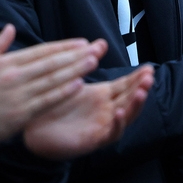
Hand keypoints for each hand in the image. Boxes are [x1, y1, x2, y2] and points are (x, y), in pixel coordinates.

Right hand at [0, 25, 107, 142]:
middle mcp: (16, 76)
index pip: (41, 51)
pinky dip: (63, 92)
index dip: (62, 46)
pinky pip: (47, 100)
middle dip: (74, 56)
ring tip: (92, 62)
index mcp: (7, 63)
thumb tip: (10, 27)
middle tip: (94, 49)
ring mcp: (21, 95)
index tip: (81, 43)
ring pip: (53, 80)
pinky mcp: (23, 113)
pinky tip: (78, 85)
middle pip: (51, 63)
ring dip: (74, 70)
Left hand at [23, 64, 154, 159]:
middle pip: (130, 98)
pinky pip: (110, 134)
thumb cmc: (54, 103)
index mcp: (103, 95)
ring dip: (135, 105)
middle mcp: (106, 110)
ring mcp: (102, 126)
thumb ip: (88, 61)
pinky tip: (119, 113)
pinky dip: (117, 124)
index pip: (126, 85)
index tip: (149, 67)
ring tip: (141, 92)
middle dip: (141, 87)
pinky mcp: (93, 140)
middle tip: (149, 76)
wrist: (33, 128)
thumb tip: (102, 42)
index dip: (138, 77)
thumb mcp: (73, 78)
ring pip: (126, 116)